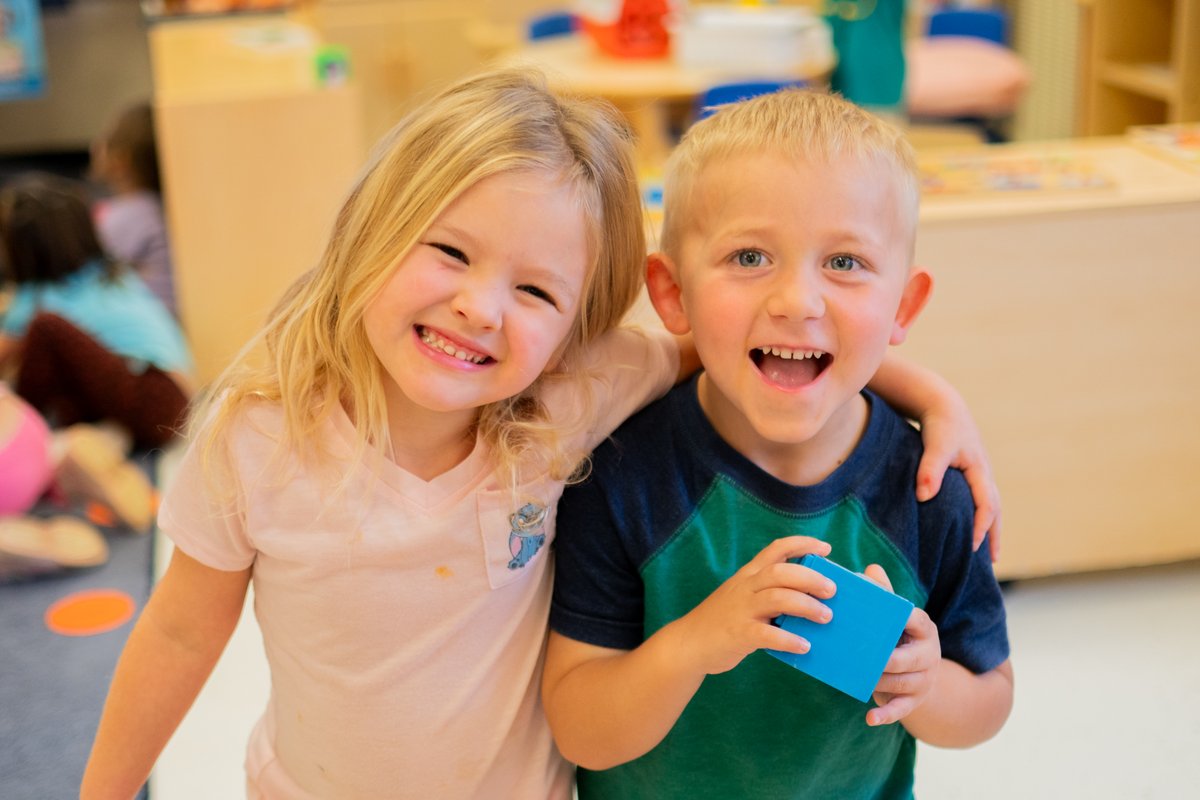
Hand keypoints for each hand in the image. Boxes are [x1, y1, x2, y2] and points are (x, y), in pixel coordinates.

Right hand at [672, 536, 834, 676]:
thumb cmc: (723, 619)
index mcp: (749, 575)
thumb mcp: (742, 596)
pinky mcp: (739, 633)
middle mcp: (746, 587)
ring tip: (825, 617)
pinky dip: (789, 640)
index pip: (777, 549)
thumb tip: (810, 598)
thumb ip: (769, 592)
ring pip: (777, 598)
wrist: (689, 642)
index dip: (802, 544)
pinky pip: (767, 634)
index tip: (826, 549)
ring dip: (806, 606)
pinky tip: (804, 646)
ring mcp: (741, 609)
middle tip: (832, 590)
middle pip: (781, 572)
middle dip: (811, 578)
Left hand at [861, 564, 940, 726]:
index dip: (899, 619)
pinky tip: (870, 718)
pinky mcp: (916, 700)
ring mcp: (924, 679)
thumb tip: (869, 569)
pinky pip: (901, 710)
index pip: (914, 620)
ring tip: (859, 678)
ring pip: (900, 683)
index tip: (877, 620)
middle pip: (904, 659)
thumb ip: (884, 594)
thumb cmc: (901, 637)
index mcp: (923, 627)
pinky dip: (886, 715)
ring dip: (878, 682)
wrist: (924, 673)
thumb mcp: (898, 617)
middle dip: (883, 661)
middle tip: (859, 657)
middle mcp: (929, 654)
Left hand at [914, 393, 1001, 560]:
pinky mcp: (970, 473)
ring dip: (990, 527)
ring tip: (986, 551)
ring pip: (989, 505)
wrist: (944, 406)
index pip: (986, 505)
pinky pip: (980, 499)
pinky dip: (980, 515)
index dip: (982, 527)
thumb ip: (930, 470)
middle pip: (995, 510)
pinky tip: (971, 526)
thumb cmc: (940, 425)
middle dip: (994, 535)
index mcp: (980, 470)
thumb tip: (924, 497)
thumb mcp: (934, 446)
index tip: (973, 547)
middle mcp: (984, 474)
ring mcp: (979, 473)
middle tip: (992, 561)